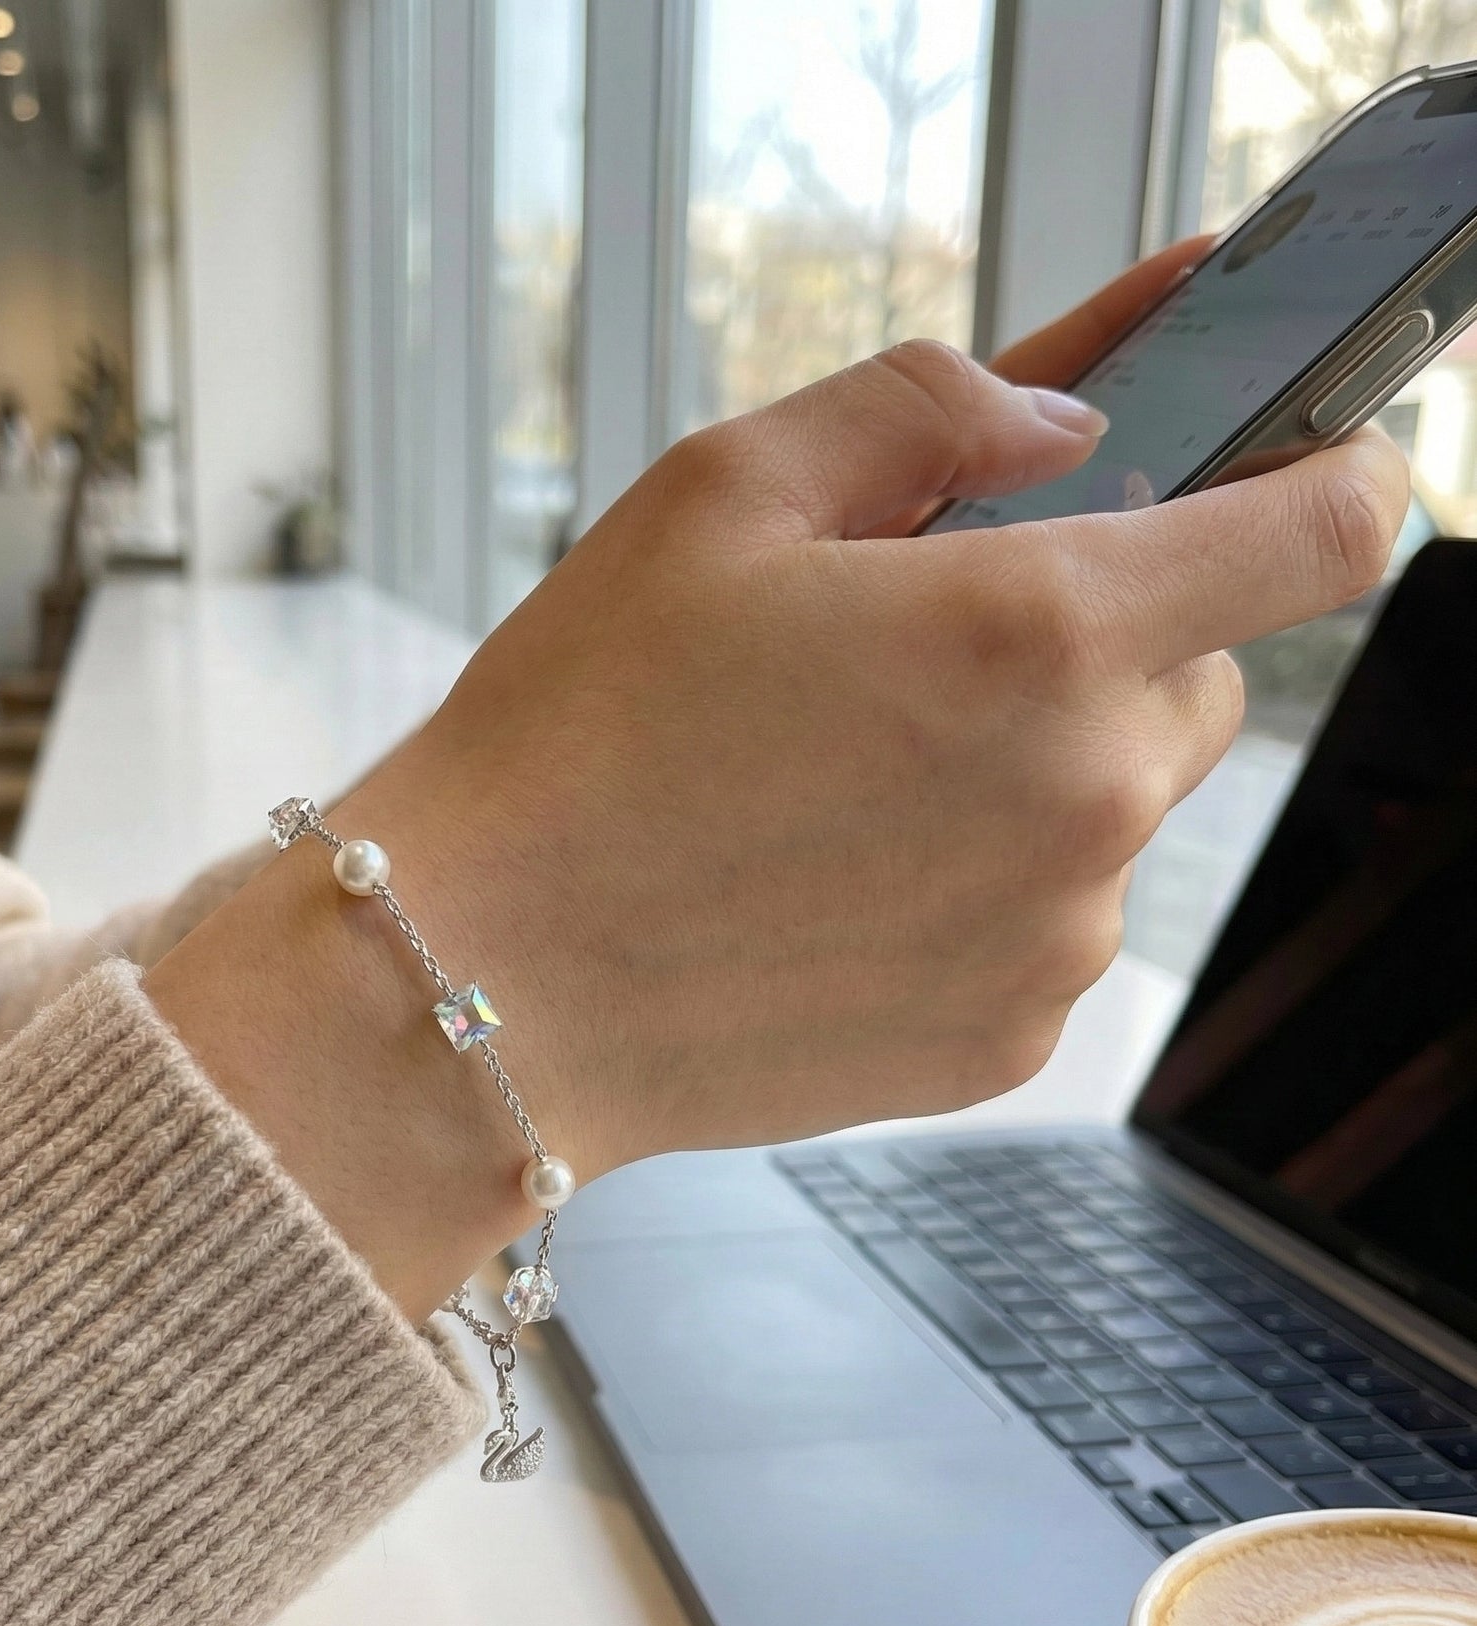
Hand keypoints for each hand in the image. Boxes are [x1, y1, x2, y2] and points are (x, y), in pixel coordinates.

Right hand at [151, 246, 1408, 1316]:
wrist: (484, 978)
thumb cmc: (578, 735)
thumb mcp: (723, 490)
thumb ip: (934, 405)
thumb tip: (1067, 421)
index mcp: (1036, 631)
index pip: (1323, 529)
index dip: (1322, 475)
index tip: (1283, 473)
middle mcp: (1082, 798)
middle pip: (1196, 677)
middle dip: (1095, 641)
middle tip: (922, 652)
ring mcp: (1052, 938)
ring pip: (1117, 809)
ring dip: (1029, 771)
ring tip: (842, 787)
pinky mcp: (1004, 1039)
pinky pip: (1050, 922)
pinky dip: (981, 885)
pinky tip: (835, 882)